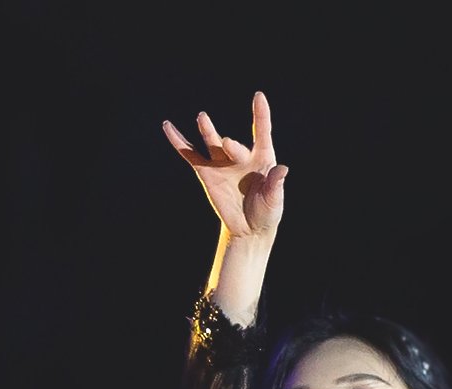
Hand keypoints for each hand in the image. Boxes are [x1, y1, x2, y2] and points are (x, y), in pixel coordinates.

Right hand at [162, 91, 287, 238]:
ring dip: (207, 130)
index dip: (261, 115)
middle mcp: (240, 156)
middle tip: (228, 144)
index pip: (262, 133)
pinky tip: (168, 128)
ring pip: (212, 142)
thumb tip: (283, 169)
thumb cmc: (267, 212)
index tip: (258, 96)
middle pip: (234, 146)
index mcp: (262, 158)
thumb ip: (276, 184)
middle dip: (232, 146)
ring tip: (202, 117)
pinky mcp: (206, 173)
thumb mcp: (274, 200)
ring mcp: (222, 163)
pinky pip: (191, 155)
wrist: (249, 229)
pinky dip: (179, 142)